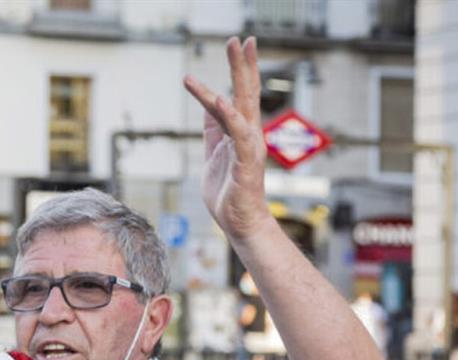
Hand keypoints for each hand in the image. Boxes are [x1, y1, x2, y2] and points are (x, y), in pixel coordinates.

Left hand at [183, 37, 272, 240]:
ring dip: (238, 76)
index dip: (239, 70)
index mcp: (241, 132)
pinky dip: (229, 115)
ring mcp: (249, 146)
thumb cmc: (228, 192)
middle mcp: (249, 134)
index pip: (240, 94)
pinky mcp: (245, 161)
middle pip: (246, 92)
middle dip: (242, 64)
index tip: (238, 44)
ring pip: (242, 104)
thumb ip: (212, 131)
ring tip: (234, 50)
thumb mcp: (214, 154)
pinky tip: (220, 98)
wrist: (239, 223)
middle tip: (240, 38)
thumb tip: (208, 108)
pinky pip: (237, 134)